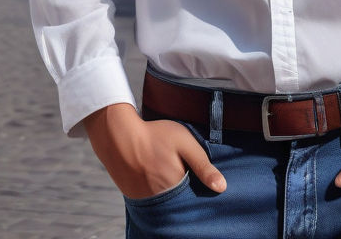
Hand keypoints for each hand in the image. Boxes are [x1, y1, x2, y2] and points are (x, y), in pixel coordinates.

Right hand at [84, 103, 225, 198]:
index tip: (202, 181)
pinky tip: (158, 178)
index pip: (196, 197)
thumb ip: (203, 165)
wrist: (119, 136)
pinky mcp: (136, 199)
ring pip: (168, 204)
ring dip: (172, 194)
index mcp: (177, 186)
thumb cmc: (154, 135)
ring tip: (170, 174)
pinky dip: (158, 194)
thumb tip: (222, 187)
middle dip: (188, 194)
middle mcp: (162, 200)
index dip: (201, 190)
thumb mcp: (184, 143)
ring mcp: (147, 201)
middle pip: (182, 202)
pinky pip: (153, 202)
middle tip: (183, 172)